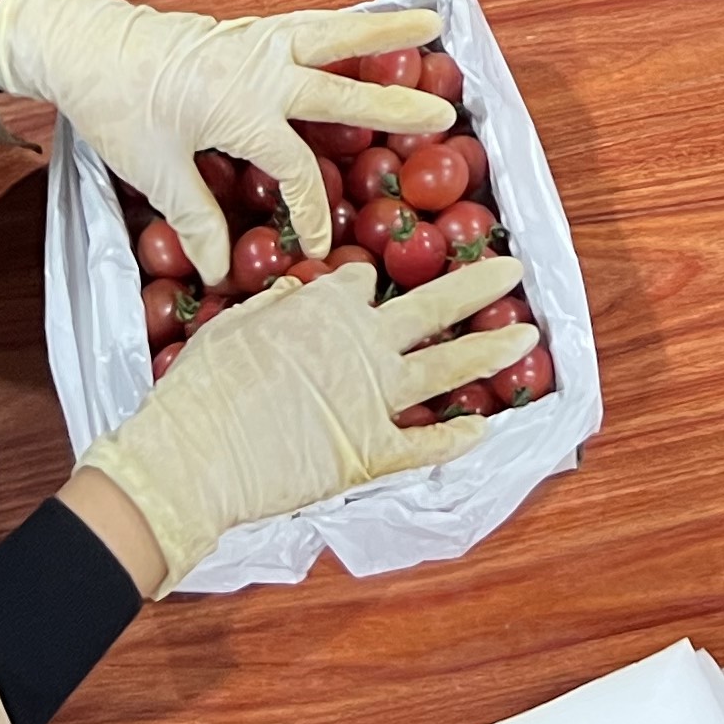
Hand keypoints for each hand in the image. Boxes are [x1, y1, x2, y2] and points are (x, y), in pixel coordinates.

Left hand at [0, 0, 456, 285]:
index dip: (314, 208)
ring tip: (431, 21)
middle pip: (340, 85)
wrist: (90, 45)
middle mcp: (260, 69)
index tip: (323, 242)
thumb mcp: (153, 171)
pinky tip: (367, 20)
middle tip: (444, 111)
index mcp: (241, 108)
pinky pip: (310, 21)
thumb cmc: (120, 108)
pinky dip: (345, 21)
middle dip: (393, 101)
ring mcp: (258, 40)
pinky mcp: (250, 27)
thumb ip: (197, 218)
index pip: (297, 166)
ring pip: (332, 32)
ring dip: (382, 29)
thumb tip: (222, 270)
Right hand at [76, 257, 538, 587]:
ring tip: (530, 335)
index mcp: (323, 304)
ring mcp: (373, 396)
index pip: (360, 283)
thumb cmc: (200, 391)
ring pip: (448, 367)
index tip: (375, 284)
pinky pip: (425, 443)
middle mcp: (361, 341)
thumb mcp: (230, 328)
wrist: (193, 458)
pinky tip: (485, 429)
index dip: (367, 285)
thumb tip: (293, 290)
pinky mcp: (373, 449)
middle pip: (431, 307)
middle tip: (512, 266)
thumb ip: (270, 307)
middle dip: (476, 282)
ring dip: (491, 349)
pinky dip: (457, 438)